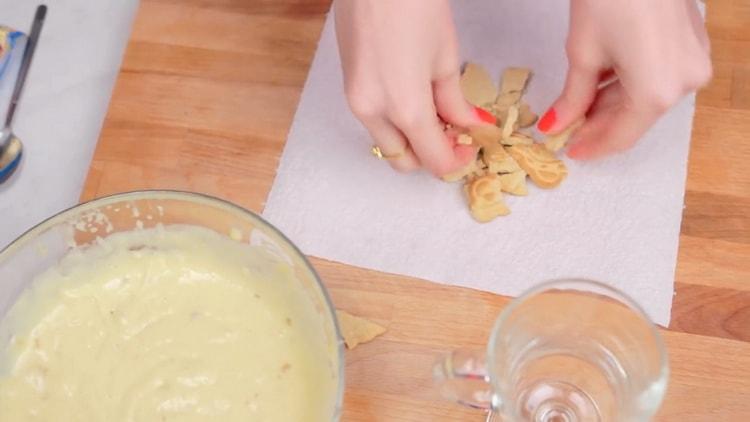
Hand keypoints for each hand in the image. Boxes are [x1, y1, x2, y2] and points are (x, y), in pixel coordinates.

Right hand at [334, 0, 484, 175]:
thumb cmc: (414, 4)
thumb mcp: (445, 55)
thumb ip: (454, 100)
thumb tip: (466, 124)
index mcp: (405, 107)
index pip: (433, 160)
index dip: (455, 162)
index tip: (468, 149)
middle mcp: (373, 112)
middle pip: (402, 160)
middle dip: (428, 156)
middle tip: (452, 135)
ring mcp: (355, 100)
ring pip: (386, 141)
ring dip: (411, 139)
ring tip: (434, 111)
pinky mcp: (348, 85)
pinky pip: (374, 119)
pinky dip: (394, 120)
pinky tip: (412, 96)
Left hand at [538, 0, 711, 159]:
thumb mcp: (583, 55)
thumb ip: (572, 98)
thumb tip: (556, 125)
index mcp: (657, 92)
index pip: (622, 136)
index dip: (593, 146)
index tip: (568, 149)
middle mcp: (684, 83)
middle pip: (636, 118)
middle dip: (599, 125)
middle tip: (568, 128)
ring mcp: (694, 63)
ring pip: (647, 98)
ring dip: (613, 106)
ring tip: (578, 107)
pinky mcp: (694, 45)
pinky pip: (658, 77)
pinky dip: (630, 85)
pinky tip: (602, 86)